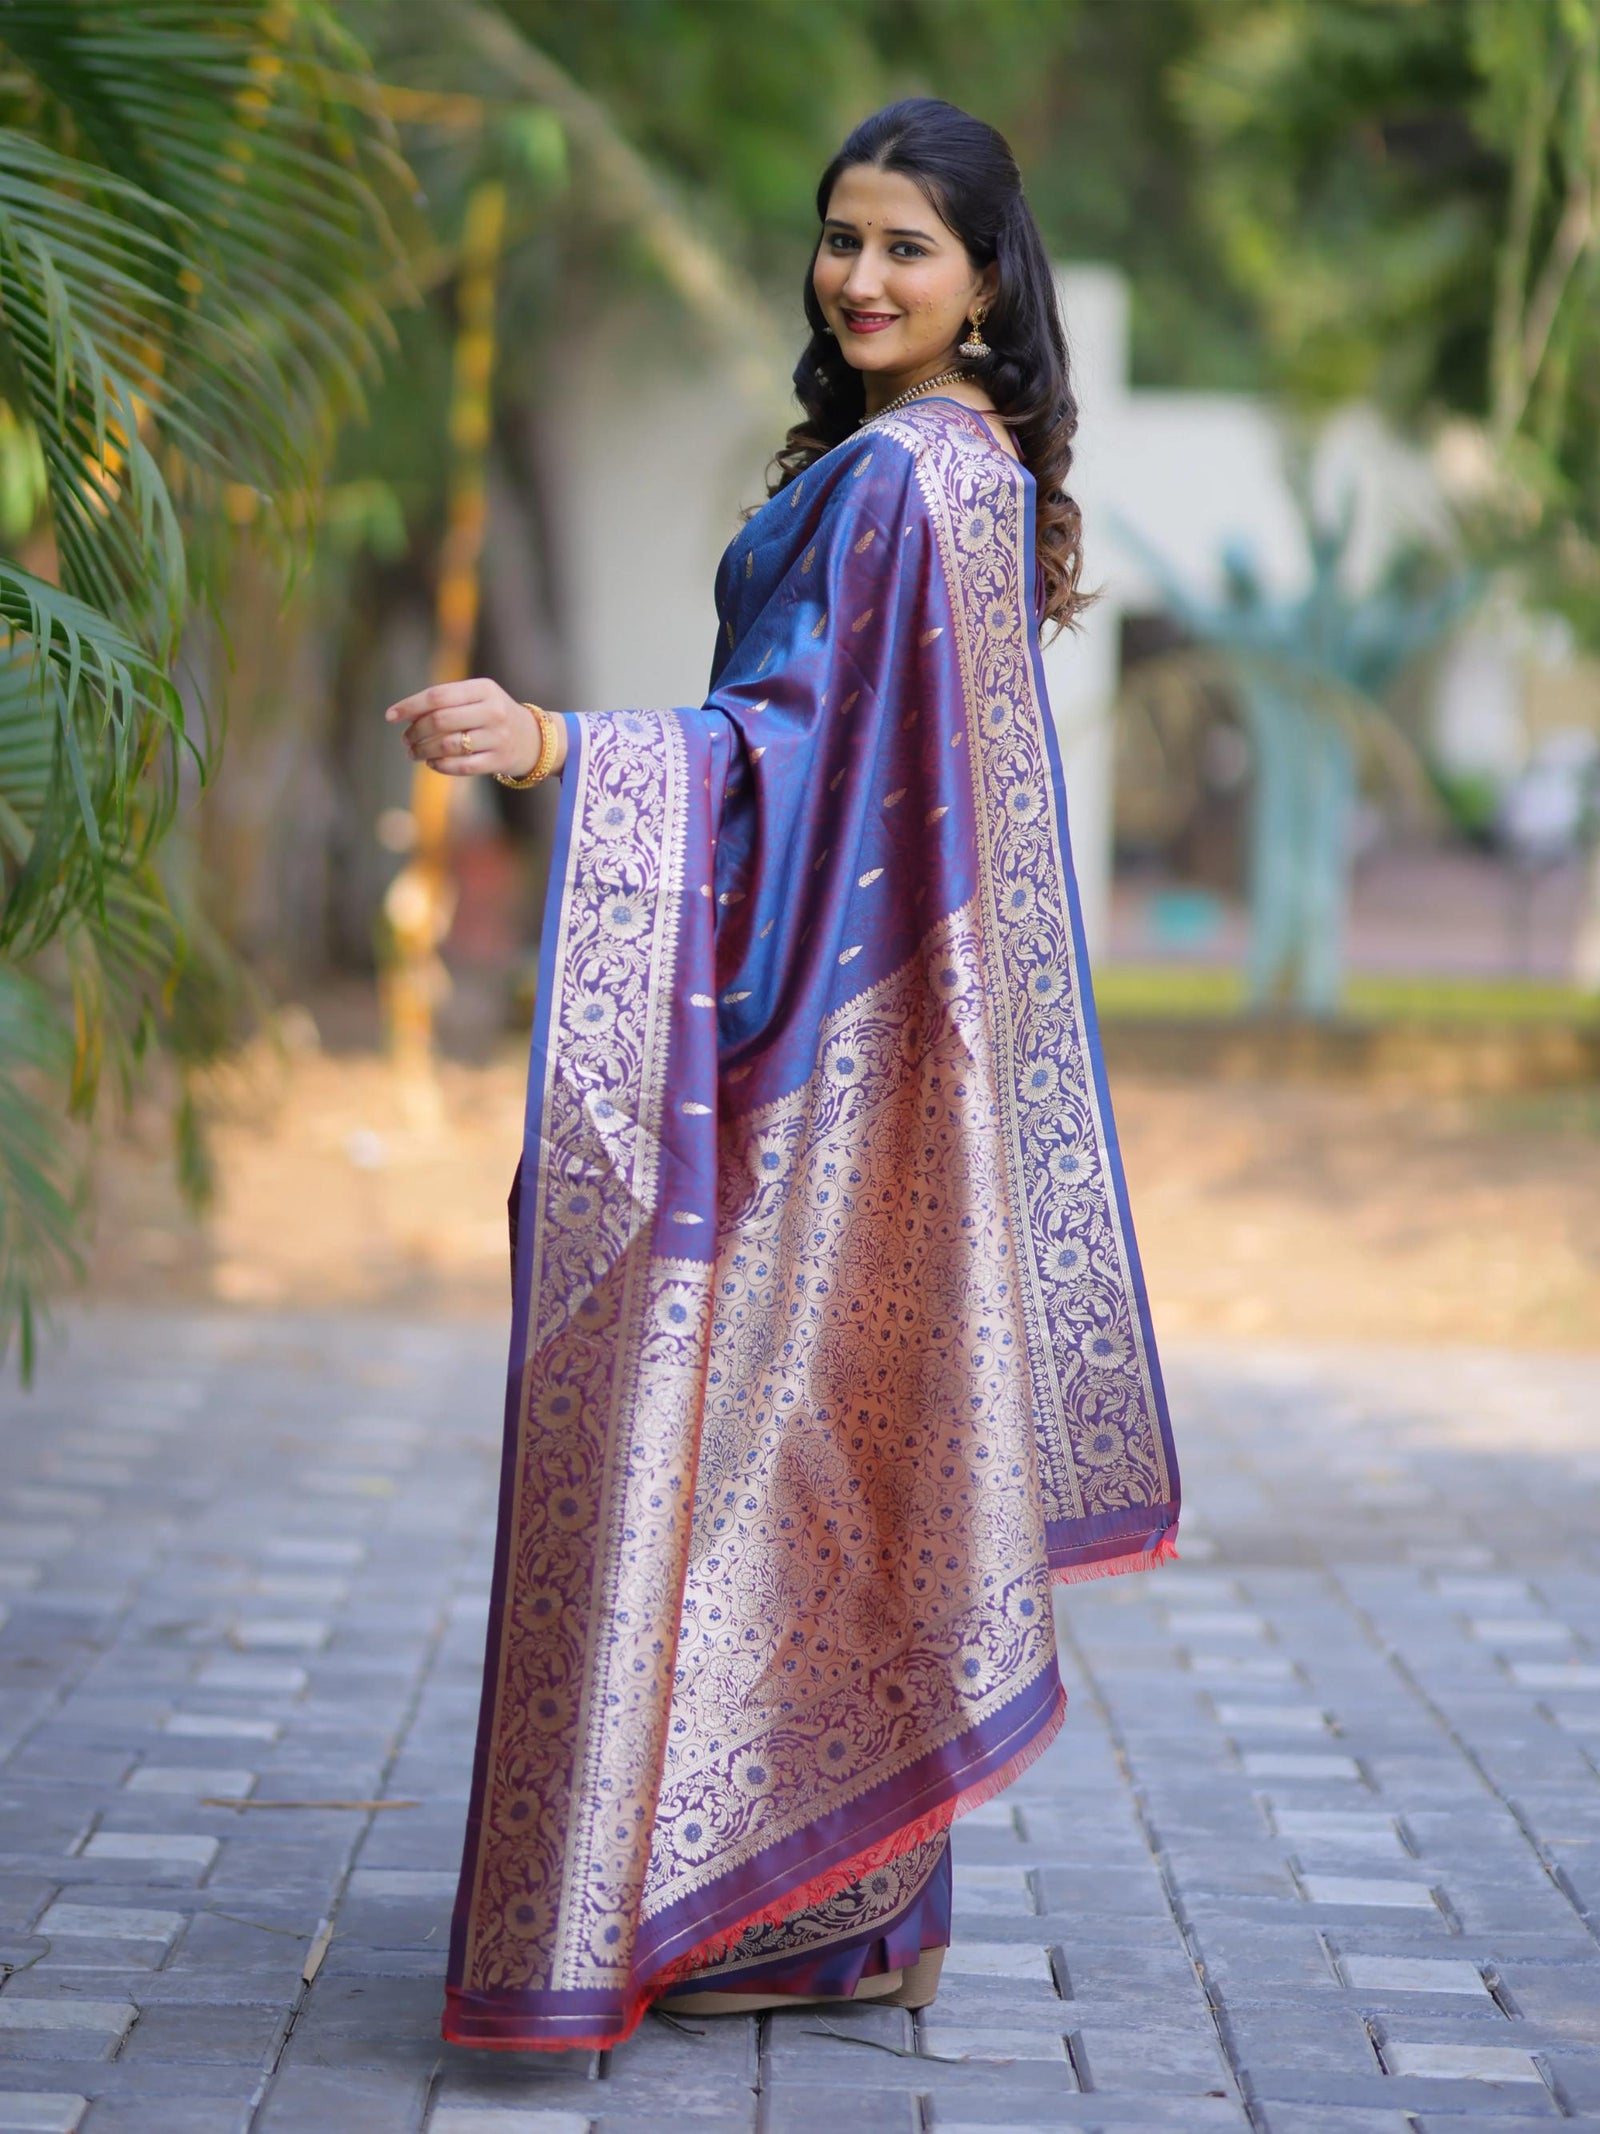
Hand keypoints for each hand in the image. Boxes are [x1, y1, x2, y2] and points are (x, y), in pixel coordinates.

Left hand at [384, 677, 562, 779]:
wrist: (535, 739)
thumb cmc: (493, 715)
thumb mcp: (478, 697)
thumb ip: (446, 701)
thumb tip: (404, 714)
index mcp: (484, 689)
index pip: (438, 695)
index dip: (410, 706)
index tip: (391, 716)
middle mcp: (492, 711)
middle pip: (440, 721)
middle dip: (415, 731)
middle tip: (405, 739)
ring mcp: (497, 737)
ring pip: (448, 746)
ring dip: (423, 751)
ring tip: (413, 753)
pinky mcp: (499, 760)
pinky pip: (461, 766)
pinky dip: (440, 765)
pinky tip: (432, 763)